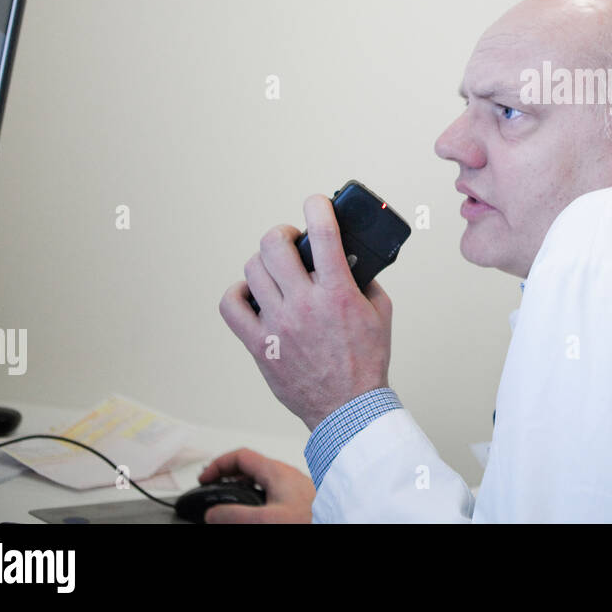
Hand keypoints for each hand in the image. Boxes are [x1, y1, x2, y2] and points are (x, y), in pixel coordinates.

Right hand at [198, 447, 314, 523]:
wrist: (343, 521)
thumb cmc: (314, 518)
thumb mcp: (267, 518)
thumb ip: (236, 515)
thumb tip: (213, 513)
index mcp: (276, 472)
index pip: (240, 456)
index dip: (218, 464)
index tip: (204, 479)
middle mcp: (285, 475)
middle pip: (249, 467)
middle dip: (227, 476)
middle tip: (213, 490)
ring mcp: (293, 486)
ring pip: (260, 479)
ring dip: (240, 487)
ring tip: (228, 502)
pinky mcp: (299, 499)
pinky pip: (270, 491)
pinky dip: (254, 496)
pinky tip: (253, 511)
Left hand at [219, 194, 393, 430]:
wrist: (348, 408)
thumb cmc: (367, 363)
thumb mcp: (381, 313)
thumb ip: (367, 281)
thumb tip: (354, 259)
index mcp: (338, 293)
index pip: (324, 234)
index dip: (317, 207)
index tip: (316, 203)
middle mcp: (304, 304)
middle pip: (275, 245)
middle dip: (282, 233)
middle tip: (291, 241)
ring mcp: (278, 324)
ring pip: (252, 270)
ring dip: (263, 261)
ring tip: (274, 269)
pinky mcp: (260, 345)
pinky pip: (231, 307)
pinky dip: (237, 293)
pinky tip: (252, 294)